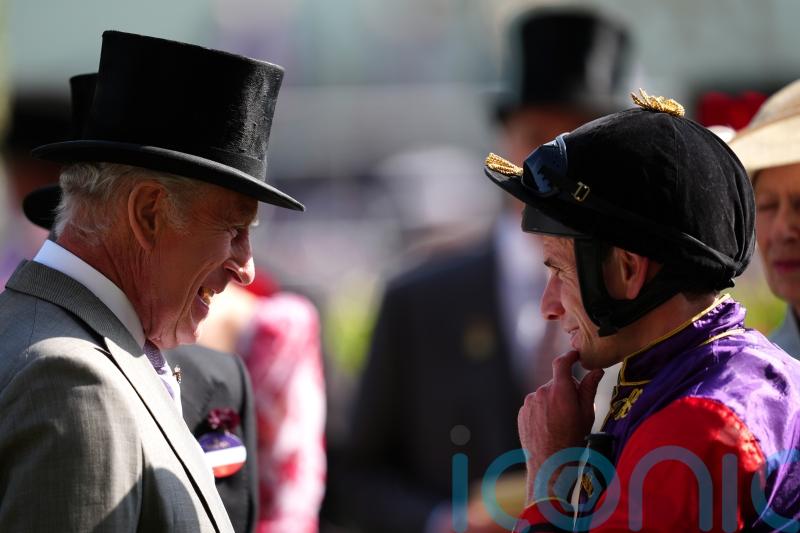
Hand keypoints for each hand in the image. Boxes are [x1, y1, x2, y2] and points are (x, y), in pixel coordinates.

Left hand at [517, 350, 603, 502]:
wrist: (550, 464)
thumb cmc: (573, 440)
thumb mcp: (587, 414)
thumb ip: (589, 389)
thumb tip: (597, 370)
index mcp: (560, 391)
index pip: (562, 363)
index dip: (570, 356)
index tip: (575, 355)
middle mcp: (542, 393)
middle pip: (556, 383)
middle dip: (565, 390)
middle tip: (573, 410)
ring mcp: (529, 402)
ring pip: (545, 395)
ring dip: (553, 402)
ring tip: (559, 423)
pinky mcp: (522, 412)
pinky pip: (535, 405)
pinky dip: (542, 411)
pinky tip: (548, 427)